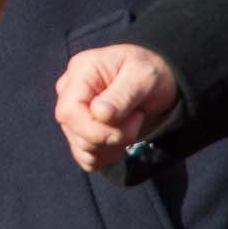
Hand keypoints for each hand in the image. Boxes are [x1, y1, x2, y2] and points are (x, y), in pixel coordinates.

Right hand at [54, 44, 178, 170]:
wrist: (159, 80)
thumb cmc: (150, 71)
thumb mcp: (144, 76)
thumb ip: (121, 95)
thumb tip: (99, 114)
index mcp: (80, 73)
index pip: (69, 111)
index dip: (97, 127)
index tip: (133, 118)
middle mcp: (69, 92)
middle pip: (73, 131)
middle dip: (110, 136)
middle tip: (136, 120)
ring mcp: (74, 113)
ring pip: (81, 147)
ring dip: (112, 146)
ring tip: (130, 124)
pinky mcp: (82, 130)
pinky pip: (85, 156)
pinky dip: (106, 155)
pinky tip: (121, 139)